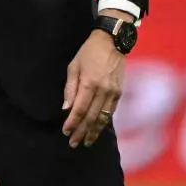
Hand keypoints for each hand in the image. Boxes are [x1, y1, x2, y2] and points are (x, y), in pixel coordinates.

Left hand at [62, 26, 124, 148]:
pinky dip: (103, 122)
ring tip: (87, 142)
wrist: (112, 42)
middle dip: (82, 132)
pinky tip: (98, 129)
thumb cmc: (88, 53)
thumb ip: (70, 88)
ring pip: (103, 118)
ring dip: (94, 132)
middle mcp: (103, 91)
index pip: (79, 109)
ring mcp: (113, 93)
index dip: (72, 123)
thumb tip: (66, 108)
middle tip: (73, 143)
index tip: (65, 132)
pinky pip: (111, 112)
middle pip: (91, 117)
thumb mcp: (73, 67)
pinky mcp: (119, 93)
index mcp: (89, 83)